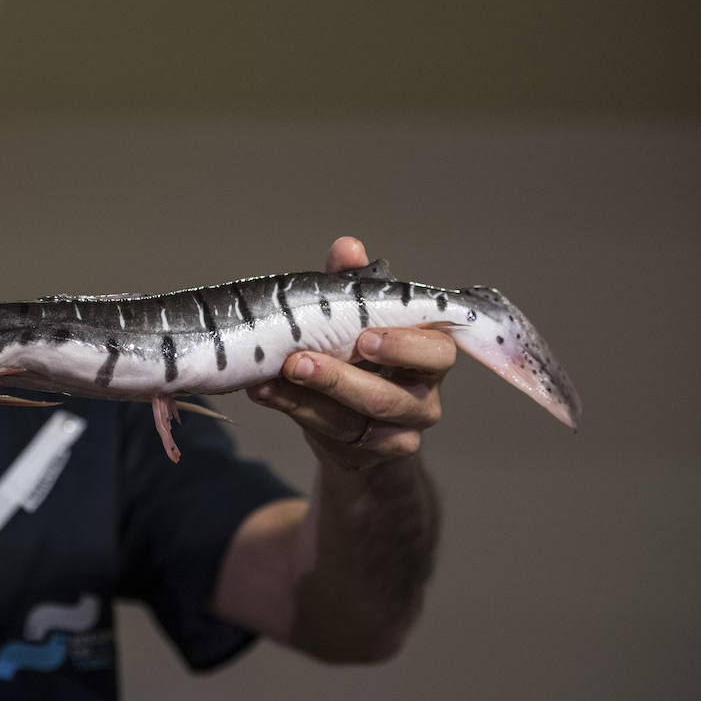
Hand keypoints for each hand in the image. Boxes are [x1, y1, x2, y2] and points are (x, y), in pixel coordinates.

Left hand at [247, 236, 455, 470]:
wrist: (359, 418)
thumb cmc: (361, 354)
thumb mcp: (357, 316)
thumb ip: (353, 284)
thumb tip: (347, 247)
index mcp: (430, 354)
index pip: (436, 351)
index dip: (403, 346)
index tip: (364, 338)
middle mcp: (423, 396)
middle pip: (390, 396)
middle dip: (340, 379)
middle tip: (298, 361)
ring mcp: (399, 431)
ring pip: (354, 420)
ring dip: (308, 396)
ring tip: (271, 375)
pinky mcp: (367, 452)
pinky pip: (329, 433)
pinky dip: (294, 409)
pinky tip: (265, 391)